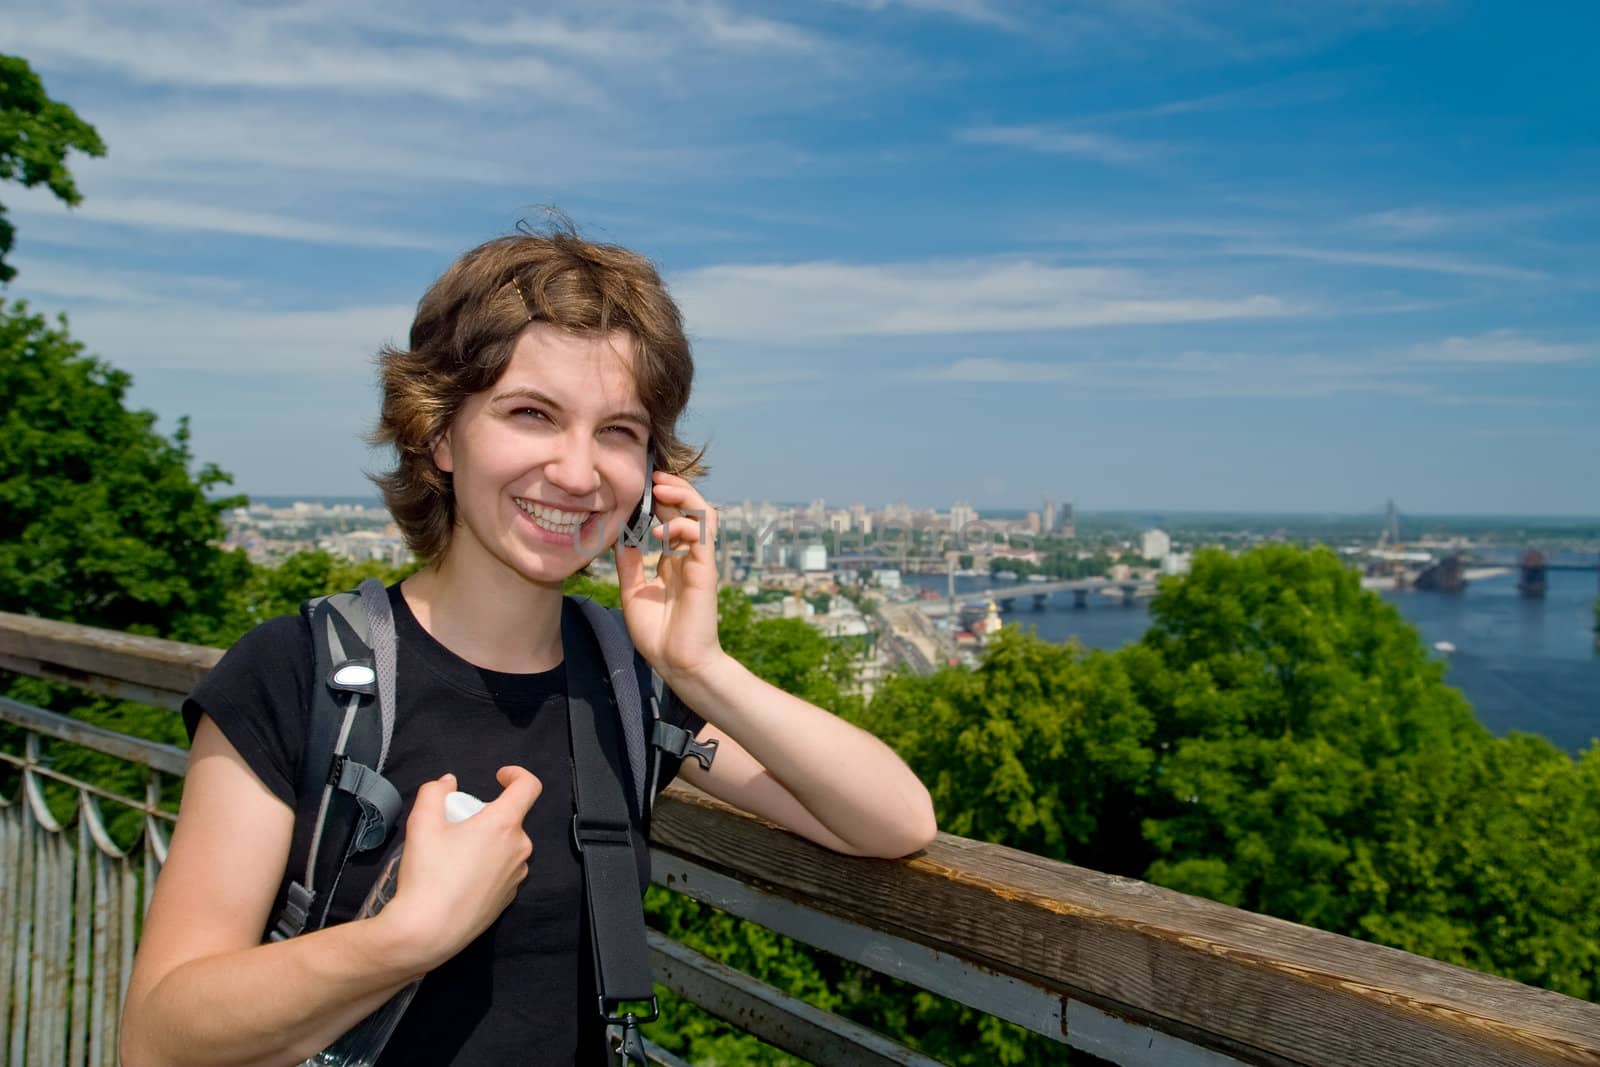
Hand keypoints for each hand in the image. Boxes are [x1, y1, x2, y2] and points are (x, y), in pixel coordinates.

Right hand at [375, 767, 539, 970]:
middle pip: (510, 819)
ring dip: (487, 842)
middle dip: (486, 816)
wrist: (429, 931)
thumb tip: (446, 783)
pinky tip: (459, 879)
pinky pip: (502, 870)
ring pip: (506, 846)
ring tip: (453, 856)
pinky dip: (487, 866)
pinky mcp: (509, 897)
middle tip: (455, 827)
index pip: (528, 787)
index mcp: (504, 825)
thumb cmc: (428, 875)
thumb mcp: (421, 823)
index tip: (499, 777)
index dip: (516, 775)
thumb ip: (433, 793)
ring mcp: (516, 875)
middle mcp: (519, 848)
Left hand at [615, 471, 723, 682]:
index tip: (643, 485)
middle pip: (691, 508)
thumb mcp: (633, 591)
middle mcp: (690, 556)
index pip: (674, 517)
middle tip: (653, 477)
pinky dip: (682, 526)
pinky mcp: (706, 571)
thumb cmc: (658, 634)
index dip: (662, 497)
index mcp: (674, 560)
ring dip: (684, 497)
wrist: (677, 663)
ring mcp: (700, 562)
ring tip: (661, 490)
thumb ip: (629, 564)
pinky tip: (659, 532)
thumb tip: (617, 536)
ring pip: (704, 514)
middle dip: (674, 487)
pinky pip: (702, 536)